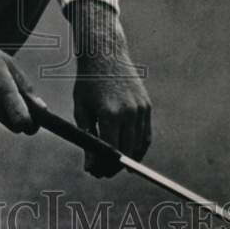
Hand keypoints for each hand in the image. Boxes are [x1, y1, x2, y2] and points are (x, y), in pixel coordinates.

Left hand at [66, 0, 151, 176]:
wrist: (105, 54)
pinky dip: (138, 147)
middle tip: (102, 173)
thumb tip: (91, 167)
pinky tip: (128, 154)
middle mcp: (129, 112)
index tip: (96, 173)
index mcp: (110, 113)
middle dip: (114, 166)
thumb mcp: (82, 109)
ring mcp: (141, 109)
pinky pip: (145, 135)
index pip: (111, 151)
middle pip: (126, 152)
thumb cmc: (87, 82)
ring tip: (113, 165)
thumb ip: (87, 138)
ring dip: (127, 159)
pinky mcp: (147, 106)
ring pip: (138, 146)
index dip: (104, 166)